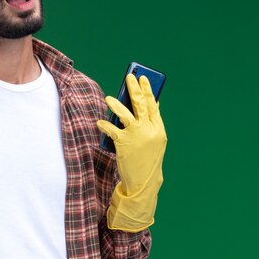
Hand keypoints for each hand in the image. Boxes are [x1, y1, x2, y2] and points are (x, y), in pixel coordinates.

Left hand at [97, 74, 166, 230]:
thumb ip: (152, 125)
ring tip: (109, 98)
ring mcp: (136, 136)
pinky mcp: (123, 143)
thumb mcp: (155, 142)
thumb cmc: (148, 160)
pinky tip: (99, 122)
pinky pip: (111, 129)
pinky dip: (104, 124)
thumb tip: (150, 106)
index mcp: (159, 129)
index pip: (154, 105)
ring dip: (116, 104)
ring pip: (125, 114)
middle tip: (129, 77)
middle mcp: (149, 130)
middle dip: (134, 89)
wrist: (144, 182)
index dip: (148, 90)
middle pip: (141, 104)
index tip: (143, 78)